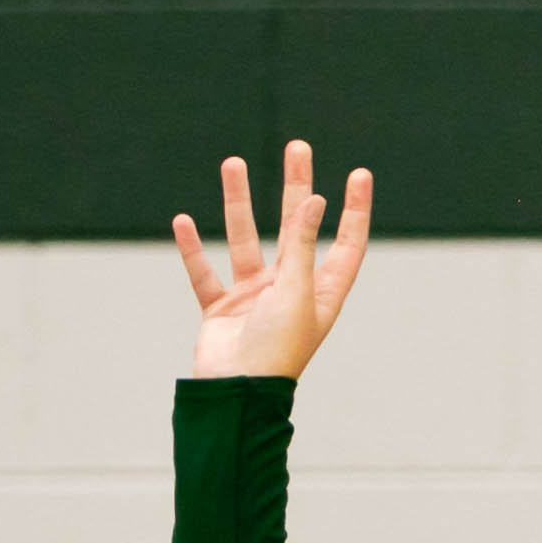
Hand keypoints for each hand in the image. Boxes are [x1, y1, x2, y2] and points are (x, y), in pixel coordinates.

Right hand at [175, 141, 371, 381]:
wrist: (235, 395)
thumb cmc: (276, 352)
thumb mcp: (297, 293)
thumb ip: (302, 247)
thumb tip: (315, 200)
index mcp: (322, 293)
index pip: (346, 243)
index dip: (354, 210)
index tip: (359, 174)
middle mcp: (290, 290)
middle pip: (296, 228)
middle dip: (296, 187)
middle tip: (297, 147)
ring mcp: (254, 299)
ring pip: (245, 240)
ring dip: (238, 203)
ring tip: (233, 163)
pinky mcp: (221, 310)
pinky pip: (205, 273)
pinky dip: (193, 250)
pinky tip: (182, 222)